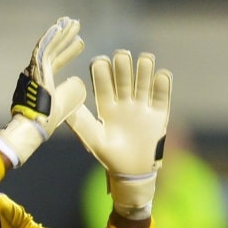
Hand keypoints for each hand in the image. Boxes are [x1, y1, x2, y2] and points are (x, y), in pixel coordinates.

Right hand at [0, 17, 85, 166]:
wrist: (31, 128)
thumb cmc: (45, 122)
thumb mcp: (65, 105)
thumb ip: (71, 93)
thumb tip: (79, 81)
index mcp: (42, 81)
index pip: (55, 62)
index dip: (68, 51)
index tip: (80, 42)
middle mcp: (34, 72)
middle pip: (52, 50)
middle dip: (64, 37)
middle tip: (75, 25)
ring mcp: (33, 70)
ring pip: (49, 47)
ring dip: (60, 34)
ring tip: (72, 22)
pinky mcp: (34, 71)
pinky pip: (43, 50)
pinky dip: (51, 38)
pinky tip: (59, 27)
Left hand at [67, 50, 172, 219]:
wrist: (132, 172)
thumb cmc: (109, 156)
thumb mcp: (93, 139)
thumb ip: (81, 122)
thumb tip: (65, 104)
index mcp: (106, 106)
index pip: (104, 85)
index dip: (102, 73)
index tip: (99, 61)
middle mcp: (124, 102)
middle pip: (124, 80)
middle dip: (123, 67)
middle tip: (121, 55)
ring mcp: (142, 107)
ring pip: (143, 83)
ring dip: (144, 71)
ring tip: (144, 59)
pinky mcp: (159, 114)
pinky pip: (162, 97)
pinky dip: (162, 85)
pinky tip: (162, 74)